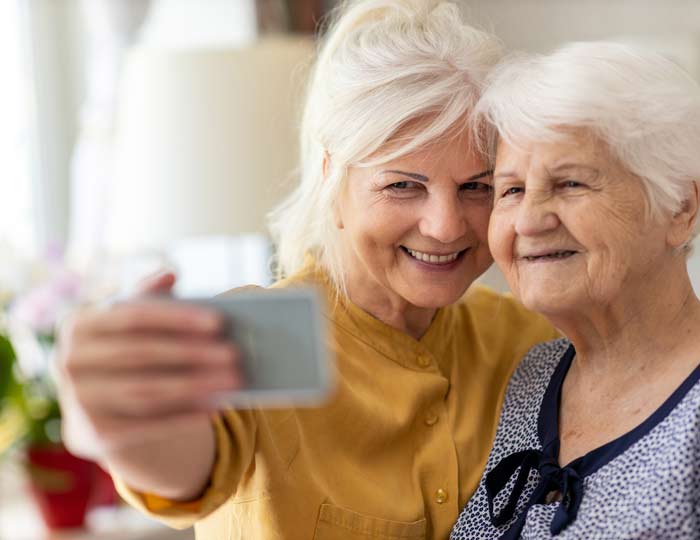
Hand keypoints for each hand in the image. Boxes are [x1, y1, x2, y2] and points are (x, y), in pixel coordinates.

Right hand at [56, 272, 242, 461]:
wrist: (95, 409)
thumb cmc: (122, 351)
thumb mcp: (127, 323)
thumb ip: (147, 297)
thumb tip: (170, 274)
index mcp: (78, 325)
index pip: (133, 317)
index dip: (177, 318)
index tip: (219, 321)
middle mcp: (70, 362)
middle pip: (143, 354)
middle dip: (193, 354)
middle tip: (234, 354)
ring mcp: (79, 401)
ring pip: (147, 391)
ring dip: (195, 386)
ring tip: (233, 381)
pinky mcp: (96, 434)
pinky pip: (148, 425)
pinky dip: (184, 416)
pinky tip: (214, 406)